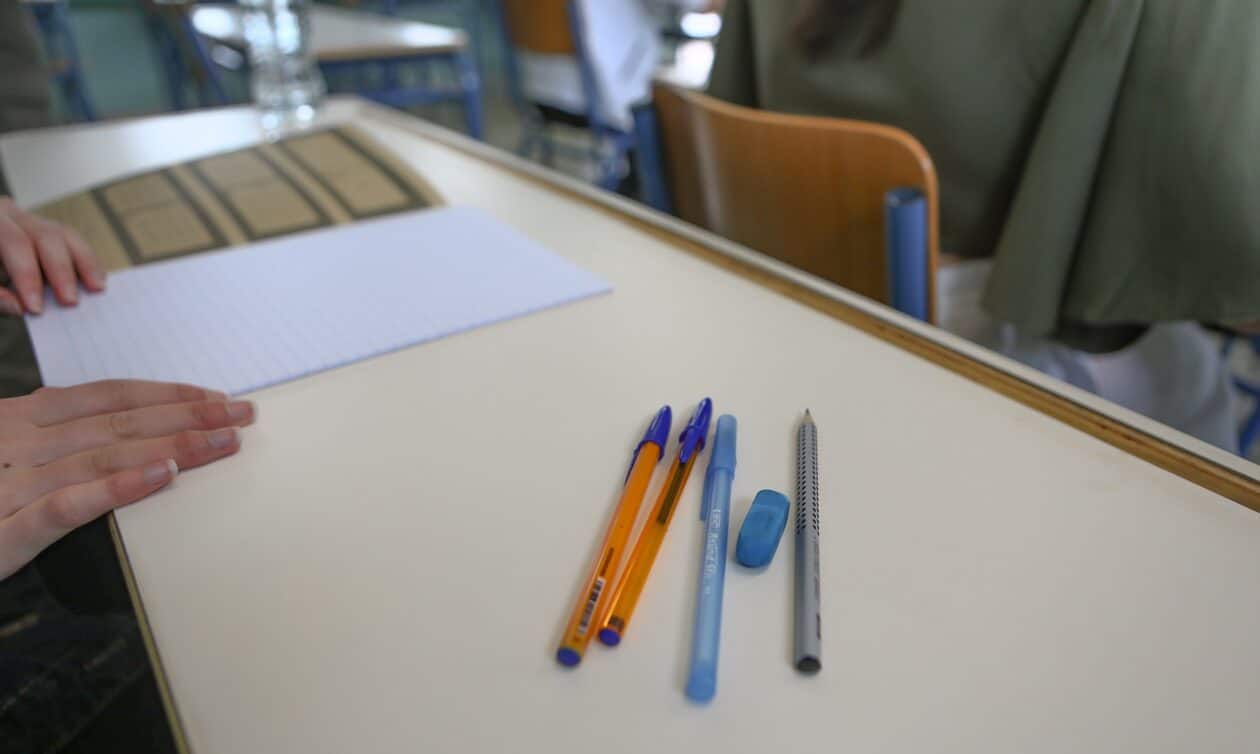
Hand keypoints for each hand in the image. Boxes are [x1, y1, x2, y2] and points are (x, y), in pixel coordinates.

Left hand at [0, 196, 105, 315]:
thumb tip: (18, 307)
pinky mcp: (43, 231)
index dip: (28, 276)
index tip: (36, 308)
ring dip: (84, 263)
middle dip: (61, 271)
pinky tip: (95, 281)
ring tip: (96, 288)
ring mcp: (28, 220)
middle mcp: (9, 213)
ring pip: (65, 234)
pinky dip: (85, 261)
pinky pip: (71, 241)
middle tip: (70, 301)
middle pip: (46, 236)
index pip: (15, 244)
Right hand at [0, 380, 254, 579]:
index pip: (108, 398)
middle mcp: (18, 444)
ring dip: (172, 446)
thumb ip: (52, 441)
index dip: (167, 396)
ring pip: (104, 457)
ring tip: (223, 442)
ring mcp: (9, 487)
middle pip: (118, 424)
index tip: (216, 398)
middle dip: (188, 417)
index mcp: (19, 421)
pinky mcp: (2, 532)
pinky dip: (115, 489)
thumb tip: (125, 434)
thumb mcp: (2, 453)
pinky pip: (64, 507)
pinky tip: (160, 477)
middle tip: (242, 414)